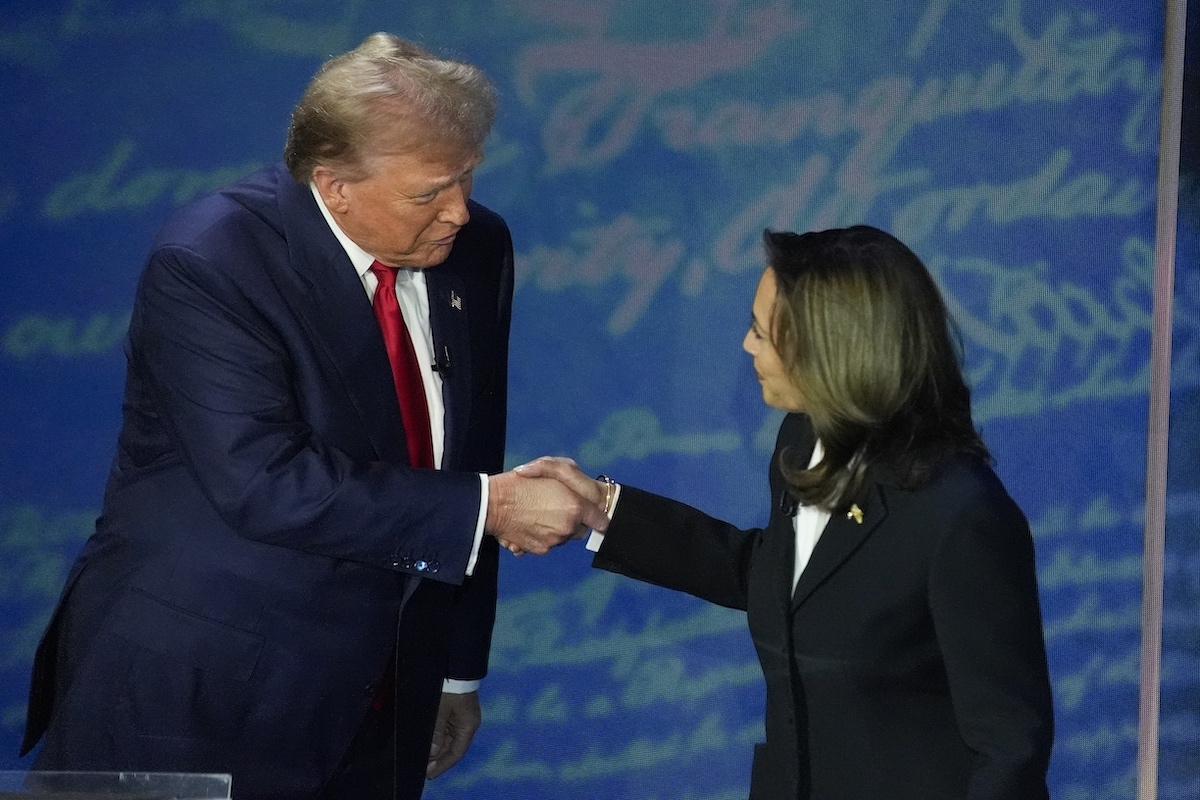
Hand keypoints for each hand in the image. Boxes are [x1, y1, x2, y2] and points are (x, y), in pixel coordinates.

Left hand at [427, 691, 480, 778]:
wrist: (457, 666)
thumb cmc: (450, 689)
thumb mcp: (440, 711)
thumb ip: (436, 732)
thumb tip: (433, 752)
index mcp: (468, 727)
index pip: (457, 753)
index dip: (443, 765)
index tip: (429, 774)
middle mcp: (467, 725)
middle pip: (453, 747)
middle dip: (438, 758)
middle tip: (422, 767)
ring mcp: (462, 718)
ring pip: (449, 739)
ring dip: (437, 748)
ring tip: (422, 757)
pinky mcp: (456, 712)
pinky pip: (447, 730)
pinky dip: (438, 738)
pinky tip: (428, 742)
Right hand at [486, 461, 607, 555]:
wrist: (494, 503)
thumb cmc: (523, 481)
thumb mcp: (552, 466)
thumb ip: (573, 480)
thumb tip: (580, 498)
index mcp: (575, 507)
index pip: (600, 520)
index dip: (596, 517)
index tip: (592, 515)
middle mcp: (568, 527)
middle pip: (580, 530)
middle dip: (573, 521)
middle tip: (556, 509)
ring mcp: (555, 540)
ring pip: (564, 537)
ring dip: (556, 528)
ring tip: (539, 514)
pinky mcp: (541, 549)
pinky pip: (549, 544)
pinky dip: (542, 536)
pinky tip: (530, 523)